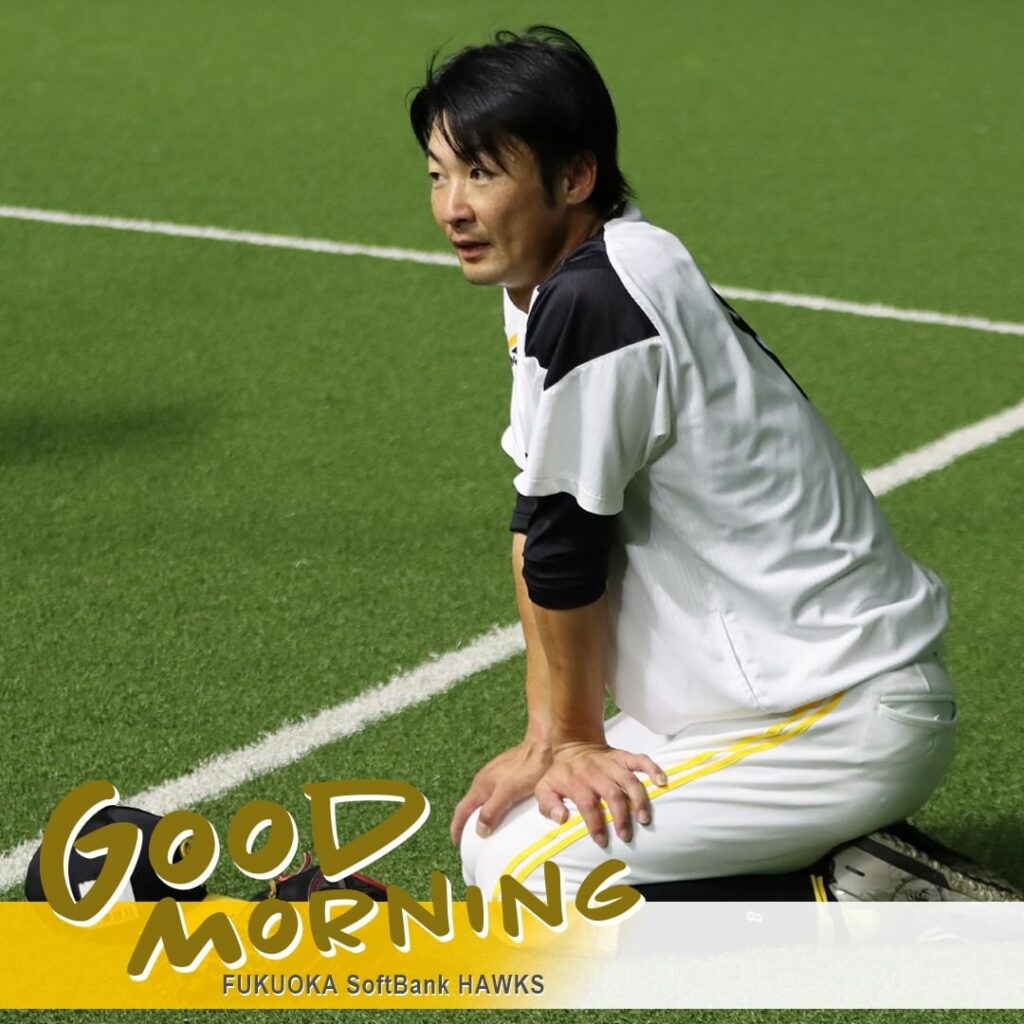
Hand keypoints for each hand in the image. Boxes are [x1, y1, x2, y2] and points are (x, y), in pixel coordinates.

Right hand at [450, 738, 552, 844]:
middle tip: (470, 840)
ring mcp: (494, 775)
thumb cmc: (527, 769)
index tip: (456, 843)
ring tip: (487, 829)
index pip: (462, 810)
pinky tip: (503, 811)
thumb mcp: (508, 793)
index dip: (457, 827)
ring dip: (480, 814)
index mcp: (480, 785)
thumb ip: (491, 811)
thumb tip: (478, 830)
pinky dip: (493, 806)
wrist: (542, 746)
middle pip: (470, 805)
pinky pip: (494, 794)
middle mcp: (483, 779)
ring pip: (482, 799)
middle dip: (467, 822)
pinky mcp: (506, 773)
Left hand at [534, 742, 667, 846]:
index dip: (595, 823)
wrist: (573, 744)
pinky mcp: (623, 756)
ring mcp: (611, 763)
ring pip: (629, 780)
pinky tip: (662, 782)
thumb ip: (548, 805)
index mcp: (576, 781)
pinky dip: (653, 769)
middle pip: (612, 794)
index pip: (588, 804)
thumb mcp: (544, 788)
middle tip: (626, 836)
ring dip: (639, 800)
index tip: (601, 840)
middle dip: (621, 817)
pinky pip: (640, 760)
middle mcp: (596, 772)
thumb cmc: (561, 773)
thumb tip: (562, 818)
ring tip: (644, 819)